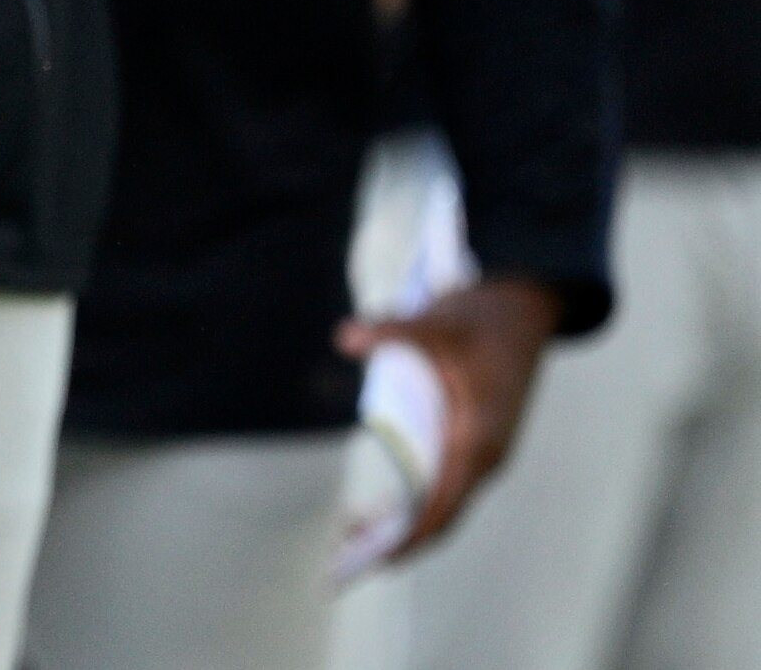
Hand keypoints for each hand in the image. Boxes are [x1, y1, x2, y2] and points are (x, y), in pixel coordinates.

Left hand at [341, 274, 563, 553]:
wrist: (522, 307)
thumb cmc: (481, 317)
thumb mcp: (437, 321)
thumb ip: (394, 332)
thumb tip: (347, 336)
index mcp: (480, 438)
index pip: (446, 503)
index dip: (412, 534)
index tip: (379, 559)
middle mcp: (485, 455)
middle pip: (441, 514)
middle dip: (397, 540)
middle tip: (344, 559)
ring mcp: (482, 452)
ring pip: (441, 503)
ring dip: (402, 525)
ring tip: (349, 538)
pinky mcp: (474, 443)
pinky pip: (443, 486)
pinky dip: (412, 504)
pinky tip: (376, 511)